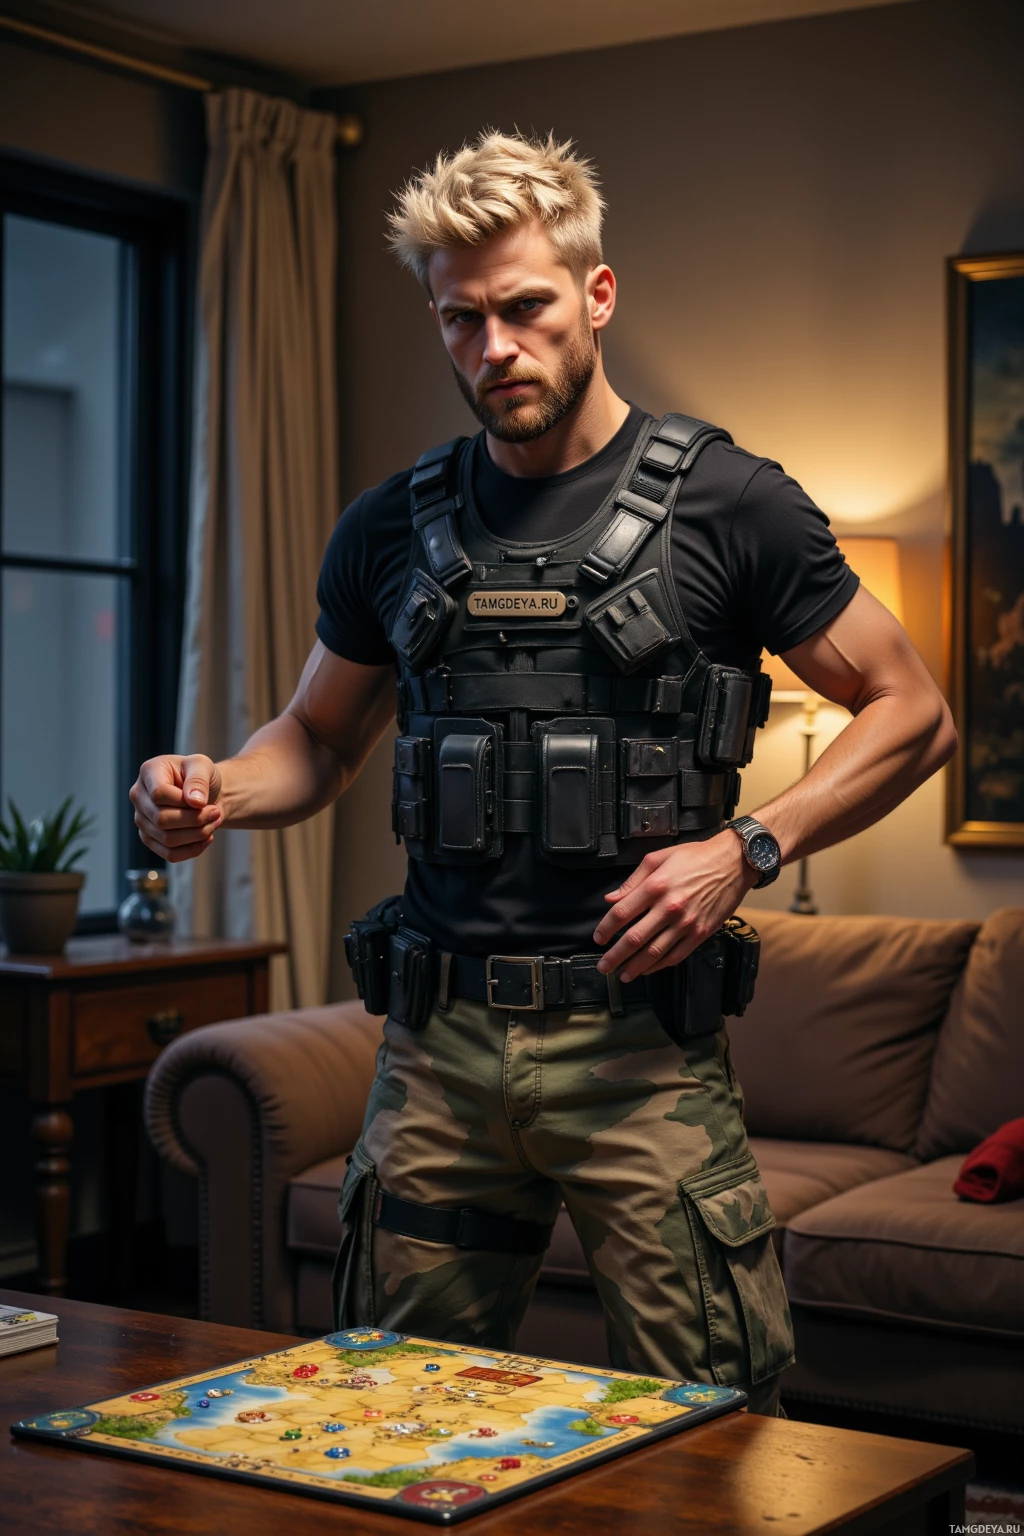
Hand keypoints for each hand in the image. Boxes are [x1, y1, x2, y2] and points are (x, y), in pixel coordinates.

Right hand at [130, 754, 222, 863]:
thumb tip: (194, 802)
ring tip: (213, 822)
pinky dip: (194, 849)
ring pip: (167, 839)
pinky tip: (206, 836)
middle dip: (195, 820)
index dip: (184, 801)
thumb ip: (199, 780)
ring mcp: (142, 819)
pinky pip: (170, 854)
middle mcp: (139, 796)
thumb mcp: (204, 766)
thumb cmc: (202, 776)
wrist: (205, 794)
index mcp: (149, 772)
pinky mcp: (150, 838)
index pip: (159, 794)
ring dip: (198, 834)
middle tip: (214, 813)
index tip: (203, 800)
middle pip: (162, 820)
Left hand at [593, 831, 756, 981]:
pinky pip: (676, 955)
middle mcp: (669, 907)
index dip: (606, 928)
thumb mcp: (659, 857)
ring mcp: (686, 923)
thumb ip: (633, 880)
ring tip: (622, 975)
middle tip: (603, 966)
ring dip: (635, 967)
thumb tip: (612, 899)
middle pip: (635, 938)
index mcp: (656, 886)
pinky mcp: (700, 933)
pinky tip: (648, 970)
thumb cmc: (696, 857)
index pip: (622, 913)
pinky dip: (659, 966)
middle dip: (615, 956)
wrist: (734, 863)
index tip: (598, 939)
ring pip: (654, 952)